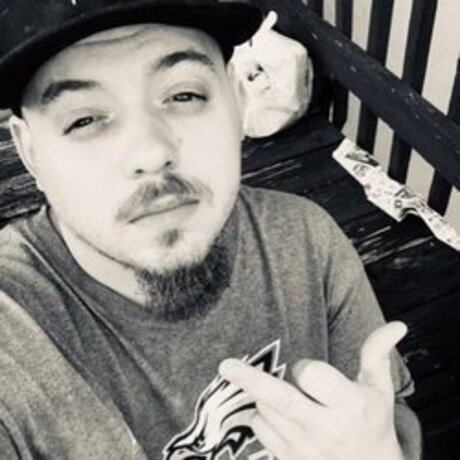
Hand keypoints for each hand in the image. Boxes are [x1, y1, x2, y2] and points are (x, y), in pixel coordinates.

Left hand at [219, 322, 406, 459]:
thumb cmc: (371, 422)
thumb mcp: (379, 388)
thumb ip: (378, 353)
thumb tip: (398, 325)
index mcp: (350, 406)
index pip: (311, 375)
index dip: (305, 367)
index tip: (309, 372)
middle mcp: (325, 430)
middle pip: (280, 400)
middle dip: (250, 379)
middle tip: (226, 365)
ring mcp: (305, 451)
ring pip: (266, 411)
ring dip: (267, 397)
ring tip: (291, 401)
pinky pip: (260, 430)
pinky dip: (262, 417)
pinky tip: (282, 419)